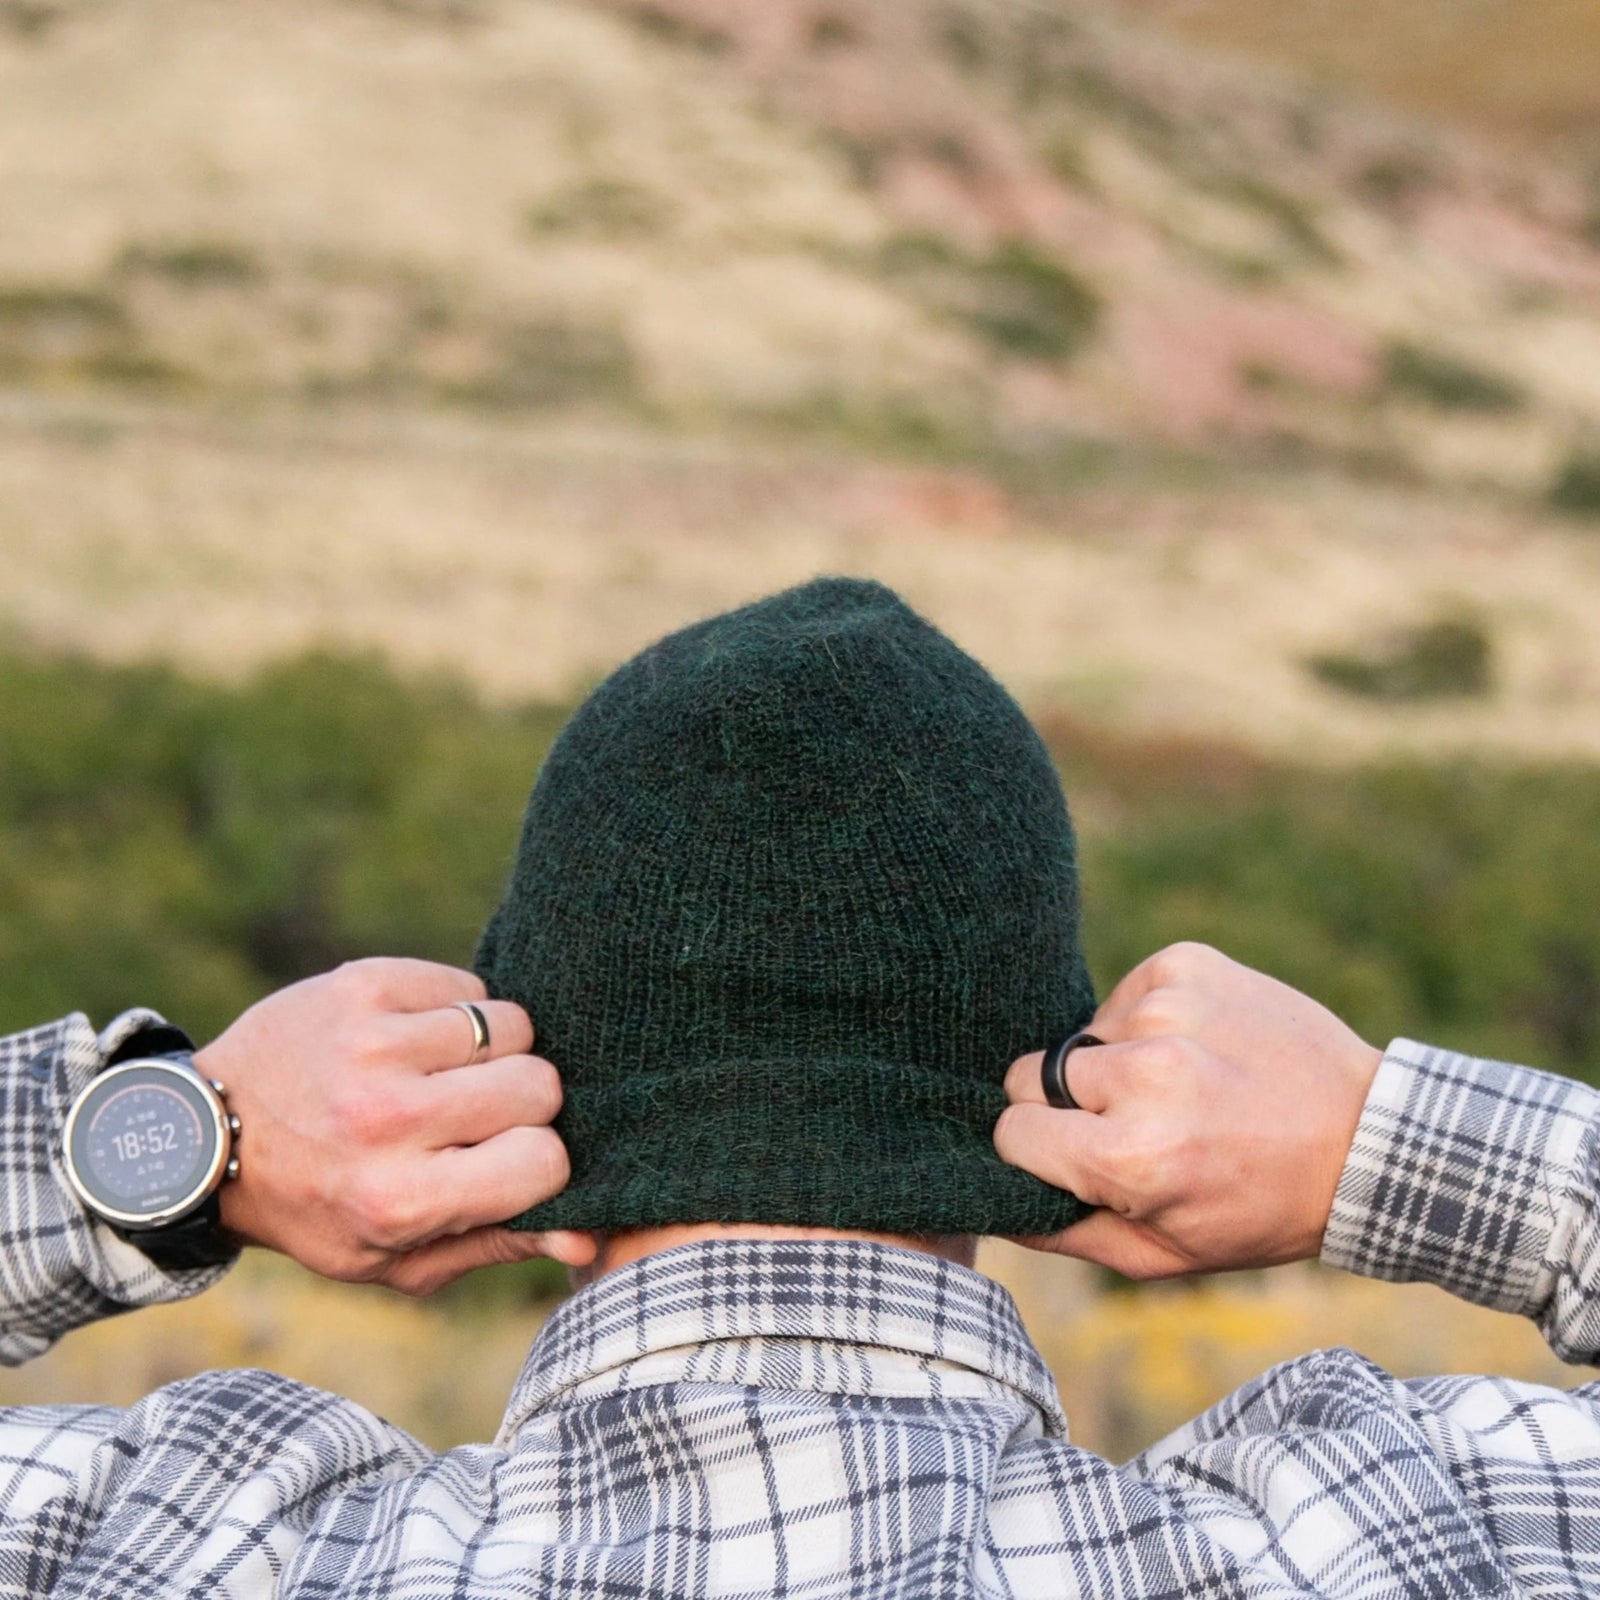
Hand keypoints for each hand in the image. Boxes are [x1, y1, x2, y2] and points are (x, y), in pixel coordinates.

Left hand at [198, 958, 594, 1294]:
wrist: (202, 1138)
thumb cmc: (316, 1207)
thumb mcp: (392, 1258)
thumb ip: (495, 1245)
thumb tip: (589, 1236)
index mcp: (400, 1199)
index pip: (544, 1159)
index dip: (539, 1159)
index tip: (506, 1160)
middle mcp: (387, 1119)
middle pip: (539, 1084)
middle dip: (524, 1101)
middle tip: (474, 1115)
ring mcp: (373, 1045)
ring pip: (510, 1025)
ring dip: (492, 1051)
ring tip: (445, 1074)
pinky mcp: (362, 986)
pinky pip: (466, 983)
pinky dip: (456, 1010)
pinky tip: (417, 1040)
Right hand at [994, 942, 1381, 1278]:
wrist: (1369, 1138)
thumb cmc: (1262, 1208)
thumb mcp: (1167, 1254)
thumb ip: (1066, 1233)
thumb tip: (996, 1197)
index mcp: (1132, 1158)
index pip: (1013, 1131)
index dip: (1038, 1150)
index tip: (1077, 1158)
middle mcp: (1146, 1076)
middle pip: (1031, 1076)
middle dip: (1068, 1106)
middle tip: (1131, 1127)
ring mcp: (1170, 1011)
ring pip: (1081, 1037)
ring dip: (1114, 1064)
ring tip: (1183, 1091)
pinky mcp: (1188, 966)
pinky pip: (1125, 995)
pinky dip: (1147, 1022)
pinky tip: (1199, 1051)